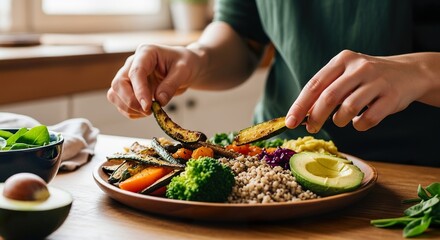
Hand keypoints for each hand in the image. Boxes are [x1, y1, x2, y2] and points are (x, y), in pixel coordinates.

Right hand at [107, 44, 202, 118]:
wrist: (186, 67)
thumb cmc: (185, 63)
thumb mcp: (184, 71)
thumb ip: (171, 84)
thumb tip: (159, 100)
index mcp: (146, 53)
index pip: (135, 72)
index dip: (139, 91)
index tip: (147, 106)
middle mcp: (133, 64)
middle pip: (118, 83)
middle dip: (130, 101)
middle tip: (148, 111)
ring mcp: (129, 77)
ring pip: (115, 94)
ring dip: (128, 108)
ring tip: (148, 112)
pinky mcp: (130, 89)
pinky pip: (121, 103)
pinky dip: (131, 112)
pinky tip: (145, 112)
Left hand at [285, 50, 433, 132]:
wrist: (409, 73)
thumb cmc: (366, 78)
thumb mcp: (345, 75)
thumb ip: (325, 90)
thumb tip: (301, 115)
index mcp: (342, 60)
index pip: (314, 84)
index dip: (300, 105)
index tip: (290, 122)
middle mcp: (359, 67)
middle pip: (328, 97)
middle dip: (315, 117)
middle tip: (311, 129)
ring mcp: (377, 81)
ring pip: (348, 109)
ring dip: (339, 121)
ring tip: (342, 120)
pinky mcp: (392, 97)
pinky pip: (368, 119)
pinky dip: (359, 125)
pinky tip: (360, 120)